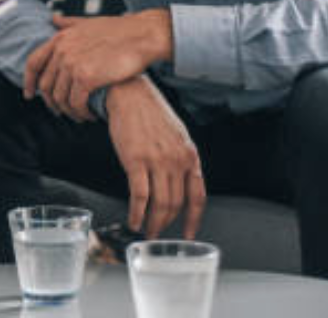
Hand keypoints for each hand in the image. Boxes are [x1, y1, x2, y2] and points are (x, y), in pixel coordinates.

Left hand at [22, 10, 173, 117]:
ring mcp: (73, 64)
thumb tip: (53, 19)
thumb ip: (68, 23)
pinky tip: (90, 115)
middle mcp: (62, 50)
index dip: (28, 81)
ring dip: (69, 110)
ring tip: (79, 115)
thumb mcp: (88, 22)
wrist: (143, 36)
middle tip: (61, 111)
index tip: (29, 94)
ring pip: (60, 97)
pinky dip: (81, 112)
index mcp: (60, 38)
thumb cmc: (120, 30)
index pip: (33, 63)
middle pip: (46, 85)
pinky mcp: (86, 78)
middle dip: (51, 102)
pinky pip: (76, 103)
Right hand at [106, 75, 205, 239]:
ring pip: (160, 203)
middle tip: (158, 233)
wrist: (130, 94)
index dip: (193, 219)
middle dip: (167, 223)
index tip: (187, 233)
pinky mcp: (135, 161)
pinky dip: (137, 213)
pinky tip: (134, 220)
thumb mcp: (176, 135)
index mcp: (190, 155)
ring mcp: (157, 161)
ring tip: (146, 231)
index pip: (198, 196)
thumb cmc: (150, 112)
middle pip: (176, 203)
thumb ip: (181, 160)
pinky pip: (139, 196)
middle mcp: (177, 160)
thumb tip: (178, 185)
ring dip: (153, 223)